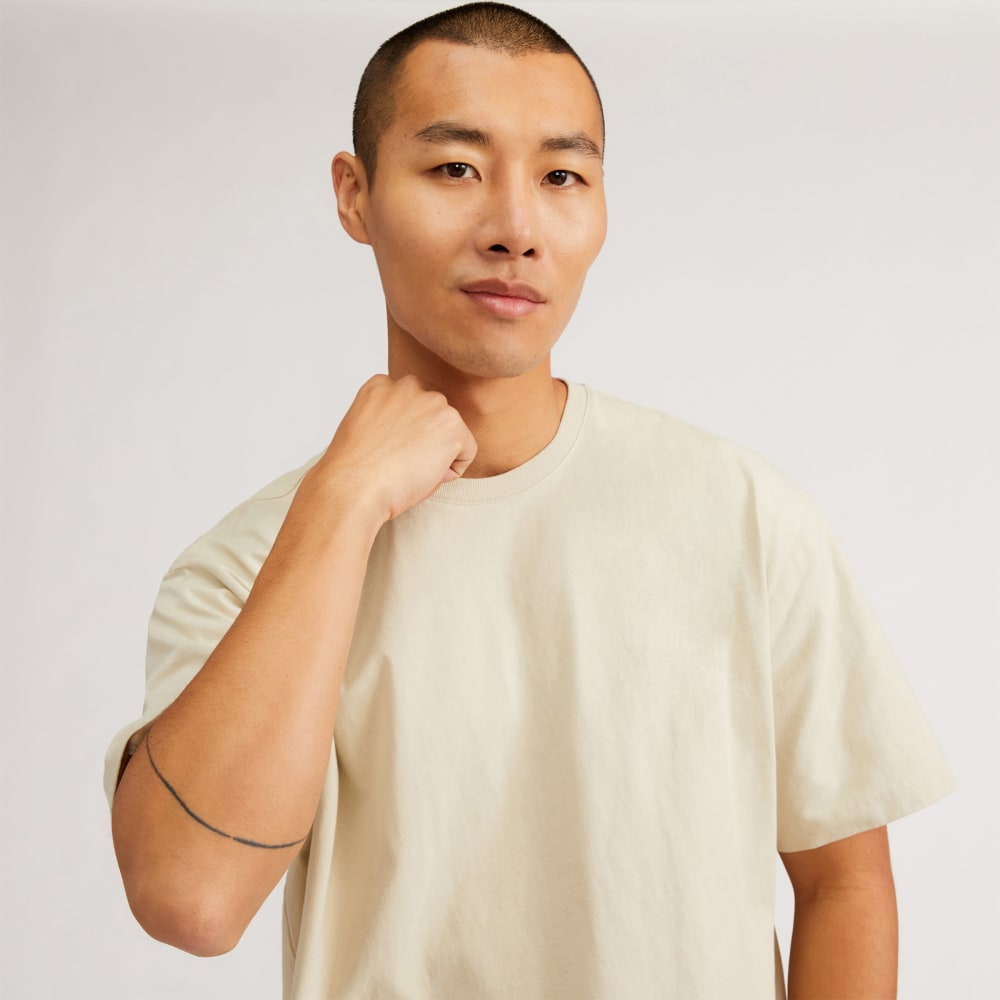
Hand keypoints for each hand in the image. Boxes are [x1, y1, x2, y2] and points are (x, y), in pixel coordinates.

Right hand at [314, 374, 477, 524]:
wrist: (352, 488)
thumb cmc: (355, 473)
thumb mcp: (366, 432)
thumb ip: (392, 421)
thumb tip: (422, 436)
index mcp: (381, 385)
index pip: (411, 408)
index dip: (404, 438)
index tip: (387, 453)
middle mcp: (408, 386)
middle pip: (433, 418)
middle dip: (425, 442)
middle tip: (398, 464)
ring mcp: (432, 402)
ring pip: (451, 434)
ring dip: (438, 455)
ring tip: (408, 469)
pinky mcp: (451, 424)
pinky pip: (467, 453)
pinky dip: (451, 471)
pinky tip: (423, 475)